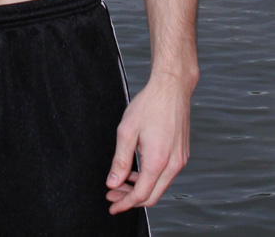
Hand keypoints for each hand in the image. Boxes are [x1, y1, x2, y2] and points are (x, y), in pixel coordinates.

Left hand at [106, 72, 194, 213]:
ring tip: (122, 181)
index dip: (124, 203)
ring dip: (141, 188)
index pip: (140, 195)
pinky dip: (151, 178)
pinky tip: (137, 169)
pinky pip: (166, 175)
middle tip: (113, 194)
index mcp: (158, 161)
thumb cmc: (150, 105)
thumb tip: (113, 182)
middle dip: (131, 199)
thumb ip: (120, 160)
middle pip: (152, 196)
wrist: (172, 88)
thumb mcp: (127, 131)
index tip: (112, 205)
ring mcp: (180, 160)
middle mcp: (173, 165)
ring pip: (160, 186)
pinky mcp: (182, 154)